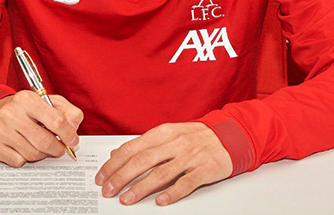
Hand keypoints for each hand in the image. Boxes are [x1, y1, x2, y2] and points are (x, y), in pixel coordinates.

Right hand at [0, 90, 82, 167]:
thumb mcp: (50, 103)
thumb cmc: (27, 109)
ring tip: (40, 146)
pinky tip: (23, 148)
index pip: (55, 120)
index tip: (73, 141)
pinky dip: (25, 159)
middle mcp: (11, 113)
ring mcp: (0, 129)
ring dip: (42, 154)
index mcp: (27, 99)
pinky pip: (18, 161)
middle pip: (44, 141)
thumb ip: (68, 112)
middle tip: (60, 149)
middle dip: (57, 149)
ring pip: (32, 154)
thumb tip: (74, 127)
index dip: (68, 134)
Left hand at [96, 122, 231, 205]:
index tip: (102, 176)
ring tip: (127, 198)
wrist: (231, 136)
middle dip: (121, 177)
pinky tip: (160, 201)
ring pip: (161, 173)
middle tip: (108, 190)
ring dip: (141, 188)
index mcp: (164, 133)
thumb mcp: (169, 134)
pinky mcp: (205, 169)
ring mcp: (191, 156)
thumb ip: (144, 144)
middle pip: (142, 161)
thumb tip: (117, 153)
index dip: (114, 164)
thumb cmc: (197, 137)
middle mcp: (176, 143)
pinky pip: (186, 182)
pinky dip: (172, 193)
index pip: (132, 148)